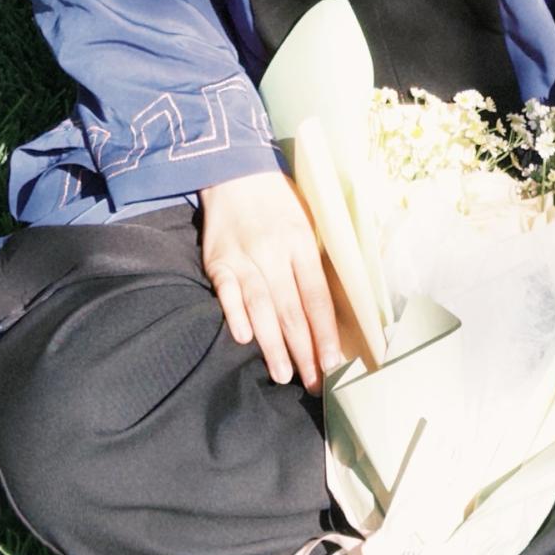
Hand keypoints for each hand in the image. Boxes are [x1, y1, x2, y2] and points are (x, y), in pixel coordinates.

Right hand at [199, 170, 343, 392]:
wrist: (235, 172)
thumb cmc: (279, 203)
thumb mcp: (308, 221)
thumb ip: (318, 262)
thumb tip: (337, 311)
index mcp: (301, 242)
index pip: (317, 296)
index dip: (324, 332)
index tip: (332, 364)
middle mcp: (273, 252)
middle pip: (291, 308)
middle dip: (303, 349)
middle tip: (312, 383)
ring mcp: (244, 257)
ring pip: (260, 306)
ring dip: (272, 344)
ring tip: (283, 374)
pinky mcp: (217, 260)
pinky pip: (227, 292)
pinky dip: (234, 314)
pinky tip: (243, 338)